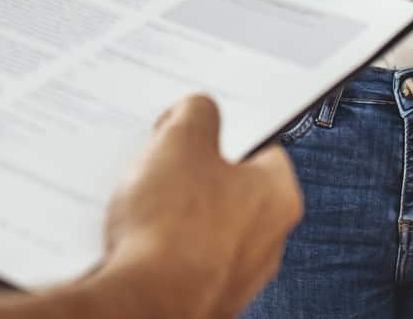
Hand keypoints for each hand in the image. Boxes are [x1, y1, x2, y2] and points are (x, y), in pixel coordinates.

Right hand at [96, 95, 300, 318]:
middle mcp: (267, 242)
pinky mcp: (205, 301)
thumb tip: (196, 112)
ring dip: (174, 214)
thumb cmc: (172, 228)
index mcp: (278, 197)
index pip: (263, 148)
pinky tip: (134, 242)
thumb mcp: (180, 142)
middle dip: (194, 173)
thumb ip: (195, 113)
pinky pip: (183, 262)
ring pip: (204, 227)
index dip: (227, 131)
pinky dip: (161, 250)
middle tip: (162, 162)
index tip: (199, 127)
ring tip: (141, 204)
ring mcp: (236, 277)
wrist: (143, 306)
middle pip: (230, 188)